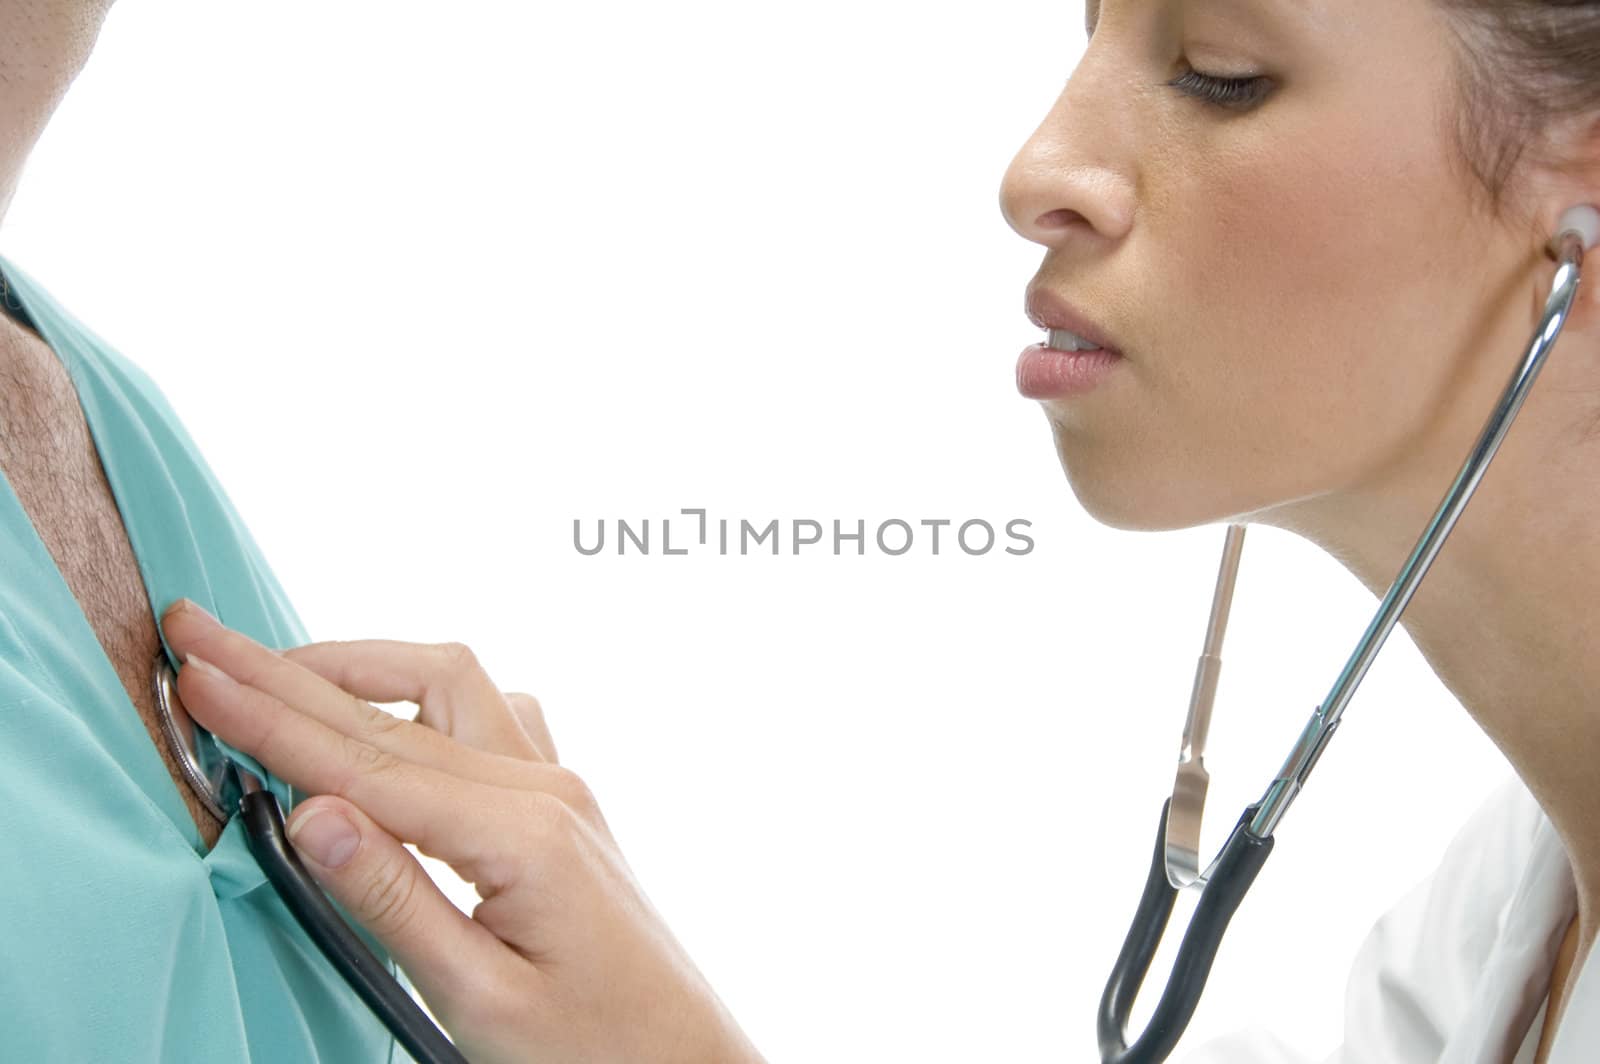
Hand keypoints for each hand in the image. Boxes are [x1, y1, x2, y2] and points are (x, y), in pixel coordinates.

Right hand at [160, 598, 763, 1063]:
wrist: (683, 1059)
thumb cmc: (592, 1044)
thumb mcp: (478, 996)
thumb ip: (391, 899)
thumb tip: (307, 811)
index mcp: (523, 832)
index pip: (369, 762)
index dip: (272, 721)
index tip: (198, 679)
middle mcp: (544, 788)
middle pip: (398, 705)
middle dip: (289, 671)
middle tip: (204, 636)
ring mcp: (558, 787)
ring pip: (450, 688)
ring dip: (360, 669)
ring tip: (276, 669)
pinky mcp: (559, 804)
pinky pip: (486, 717)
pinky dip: (417, 698)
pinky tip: (382, 708)